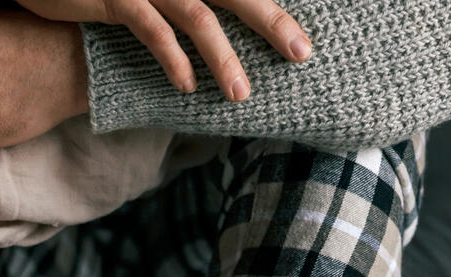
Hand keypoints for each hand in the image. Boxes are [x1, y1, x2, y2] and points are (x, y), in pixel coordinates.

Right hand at [18, 0, 312, 99]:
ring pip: (197, 14)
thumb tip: (217, 32)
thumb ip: (180, 7)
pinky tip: (186, 87)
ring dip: (222, 56)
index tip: (300, 38)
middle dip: (271, 21)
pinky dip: (172, 59)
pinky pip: (150, 29)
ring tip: (241, 93)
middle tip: (300, 54)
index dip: (270, 9)